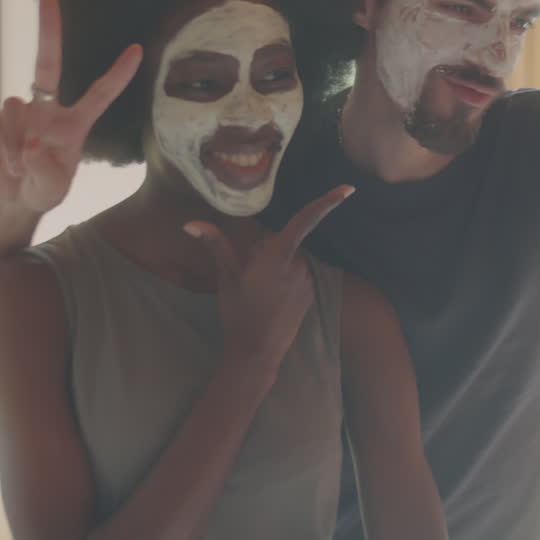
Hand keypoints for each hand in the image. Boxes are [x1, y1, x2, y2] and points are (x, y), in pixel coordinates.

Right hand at [0, 0, 142, 212]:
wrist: (12, 201)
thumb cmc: (42, 189)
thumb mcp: (54, 188)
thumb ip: (47, 170)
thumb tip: (32, 144)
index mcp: (74, 123)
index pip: (99, 94)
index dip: (118, 74)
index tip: (138, 50)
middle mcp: (47, 110)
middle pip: (46, 65)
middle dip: (47, 32)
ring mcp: (18, 112)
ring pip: (13, 109)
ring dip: (14, 147)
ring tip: (18, 170)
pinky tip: (0, 167)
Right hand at [183, 185, 354, 367]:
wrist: (257, 351)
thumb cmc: (238, 311)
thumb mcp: (226, 277)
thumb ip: (215, 244)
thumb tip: (190, 224)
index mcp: (278, 255)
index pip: (305, 220)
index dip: (327, 203)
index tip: (349, 189)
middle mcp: (299, 264)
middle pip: (283, 243)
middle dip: (268, 251)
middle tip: (250, 276)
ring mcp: (307, 280)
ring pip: (290, 260)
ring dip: (277, 267)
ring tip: (259, 291)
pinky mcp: (311, 294)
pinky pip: (297, 276)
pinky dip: (285, 281)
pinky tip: (271, 300)